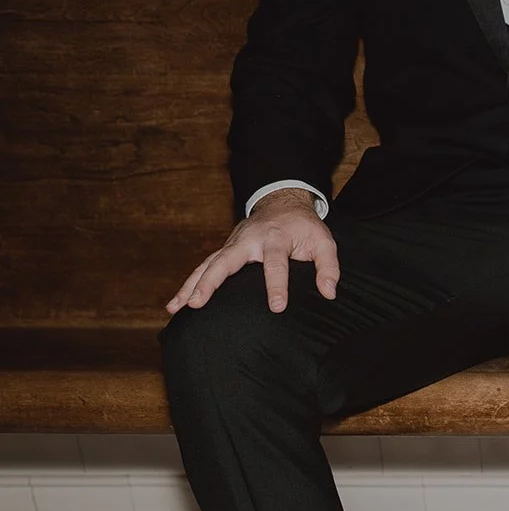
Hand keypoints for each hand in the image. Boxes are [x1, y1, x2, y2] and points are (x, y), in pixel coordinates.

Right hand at [166, 188, 338, 314]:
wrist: (282, 203)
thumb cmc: (304, 228)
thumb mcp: (324, 242)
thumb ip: (328, 267)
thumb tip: (329, 293)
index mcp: (276, 238)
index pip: (276, 264)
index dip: (276, 285)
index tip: (277, 307)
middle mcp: (248, 240)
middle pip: (226, 261)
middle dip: (211, 282)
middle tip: (198, 303)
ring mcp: (233, 244)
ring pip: (208, 264)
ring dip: (191, 285)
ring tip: (177, 307)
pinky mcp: (225, 250)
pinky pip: (205, 267)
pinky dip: (190, 283)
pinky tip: (177, 303)